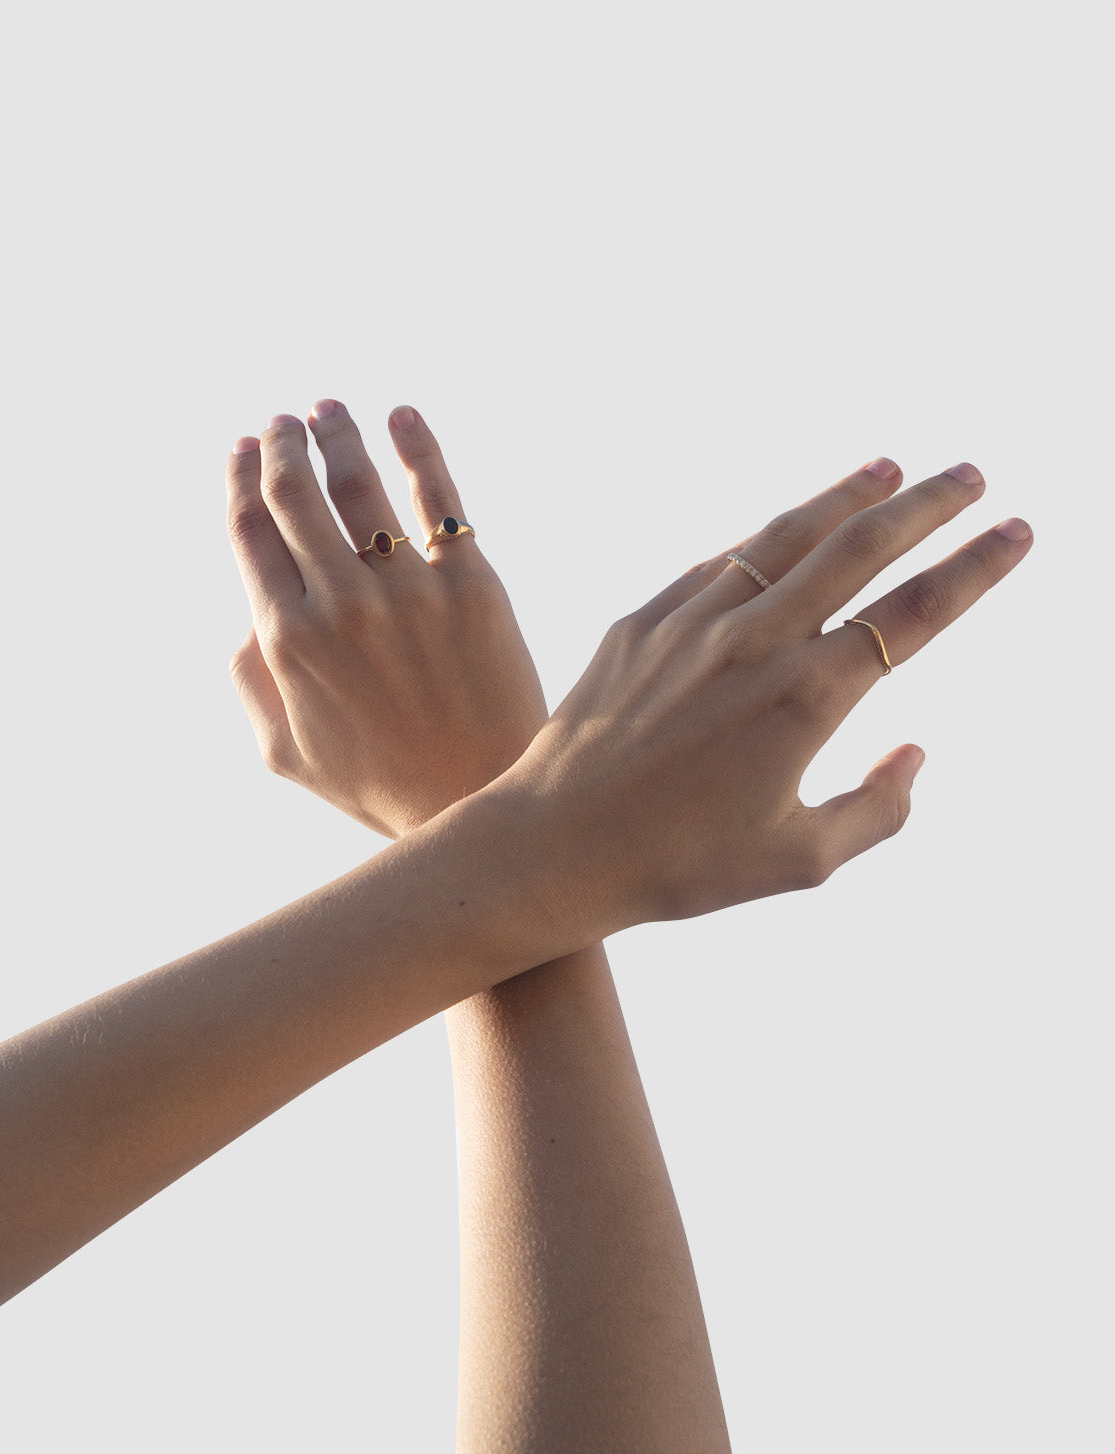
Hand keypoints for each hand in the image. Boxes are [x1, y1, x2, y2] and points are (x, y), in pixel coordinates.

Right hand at [226, 402, 545, 837]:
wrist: (479, 799)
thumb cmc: (378, 781)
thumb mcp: (285, 751)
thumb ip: (250, 680)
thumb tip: (246, 612)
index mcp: (287, 639)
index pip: (249, 530)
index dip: (238, 478)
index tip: (239, 446)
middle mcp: (340, 604)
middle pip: (295, 493)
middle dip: (281, 444)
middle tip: (284, 421)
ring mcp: (407, 590)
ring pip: (359, 483)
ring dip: (337, 433)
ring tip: (331, 410)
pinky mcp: (472, 584)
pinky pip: (441, 497)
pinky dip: (418, 446)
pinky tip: (403, 415)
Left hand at [493, 461, 1031, 936]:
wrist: (553, 847)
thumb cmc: (679, 866)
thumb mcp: (800, 861)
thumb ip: (877, 810)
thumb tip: (916, 752)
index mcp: (806, 699)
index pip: (915, 613)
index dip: (976, 568)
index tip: (1018, 529)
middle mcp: (754, 643)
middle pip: (859, 547)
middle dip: (927, 504)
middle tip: (971, 473)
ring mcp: (692, 623)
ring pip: (785, 536)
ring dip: (845, 497)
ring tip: (888, 469)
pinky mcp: (641, 621)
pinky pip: (718, 564)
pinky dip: (764, 540)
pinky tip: (785, 533)